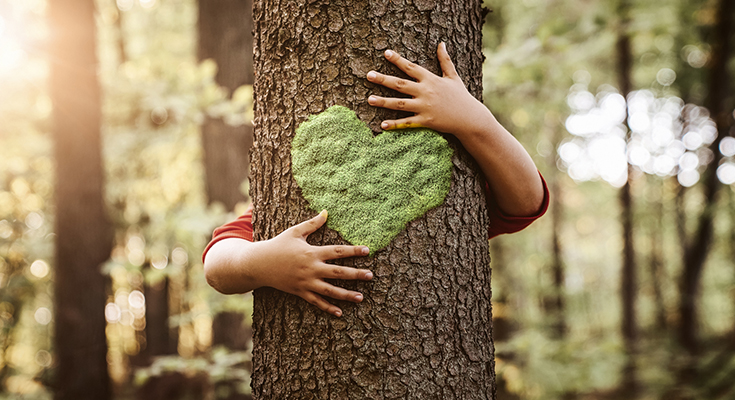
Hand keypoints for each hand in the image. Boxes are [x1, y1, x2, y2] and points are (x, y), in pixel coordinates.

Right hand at [257, 210, 372, 316]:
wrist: (258, 264)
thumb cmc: (277, 245)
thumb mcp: (294, 232)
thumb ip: (312, 224)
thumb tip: (326, 212)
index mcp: (312, 252)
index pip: (337, 251)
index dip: (353, 251)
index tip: (367, 251)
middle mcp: (311, 268)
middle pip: (338, 272)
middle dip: (355, 274)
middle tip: (371, 276)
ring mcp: (306, 282)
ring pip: (330, 290)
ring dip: (346, 294)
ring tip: (361, 297)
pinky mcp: (300, 292)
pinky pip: (316, 302)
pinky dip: (328, 307)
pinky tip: (340, 313)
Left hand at [366, 42, 491, 138]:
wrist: (470, 118)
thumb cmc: (461, 96)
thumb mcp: (453, 76)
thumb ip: (445, 60)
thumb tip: (441, 43)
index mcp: (431, 80)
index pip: (411, 67)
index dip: (398, 60)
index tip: (386, 53)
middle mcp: (426, 92)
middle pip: (400, 84)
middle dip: (383, 79)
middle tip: (368, 75)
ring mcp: (425, 107)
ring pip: (400, 104)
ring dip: (384, 102)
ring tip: (369, 99)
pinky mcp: (426, 121)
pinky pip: (407, 123)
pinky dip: (395, 124)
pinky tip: (382, 125)